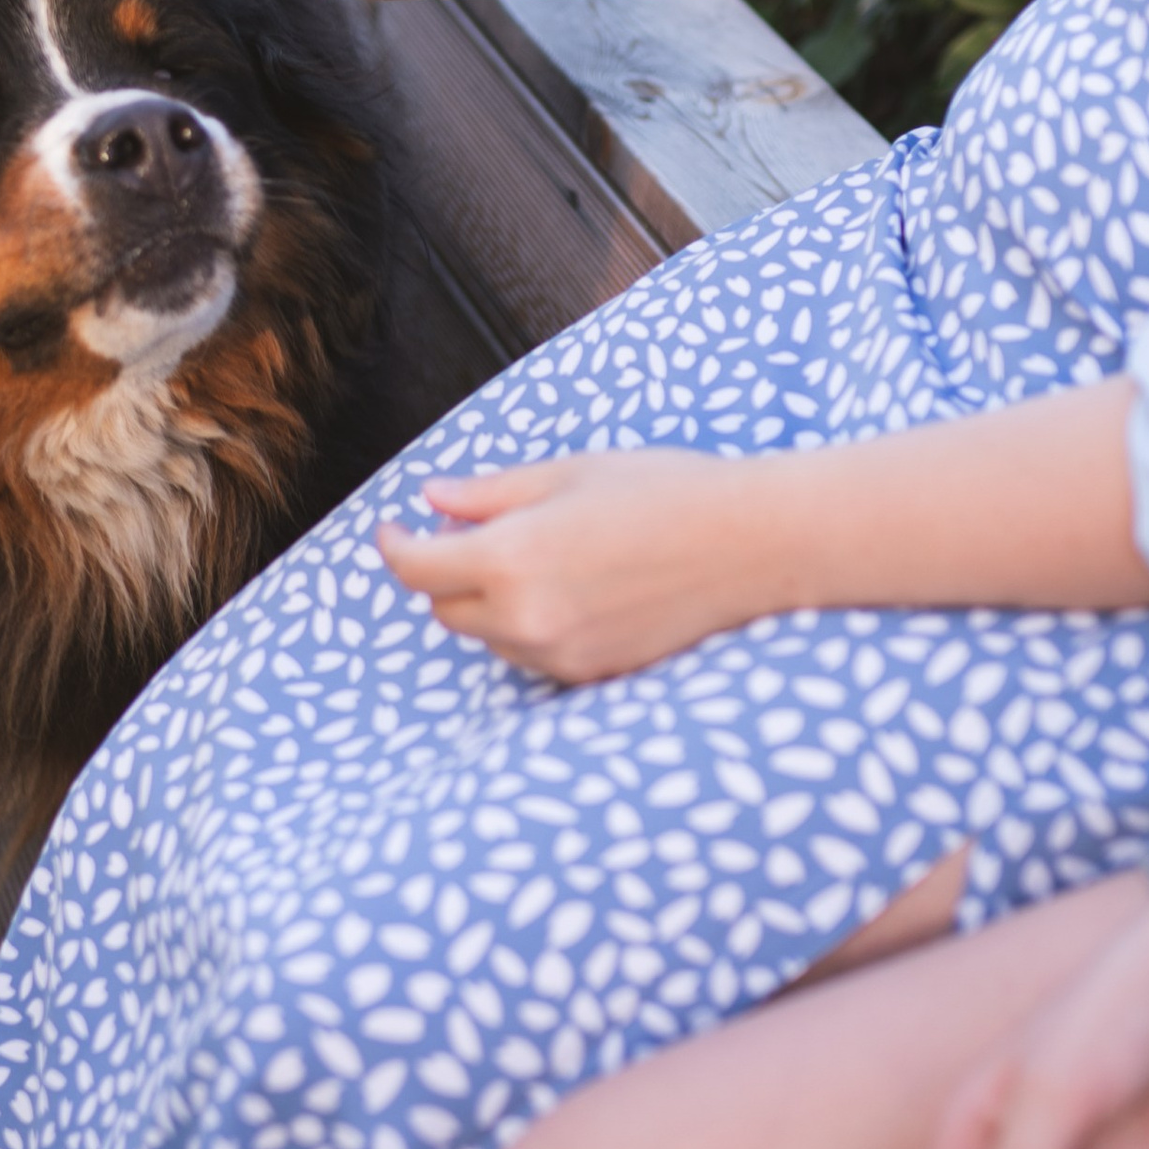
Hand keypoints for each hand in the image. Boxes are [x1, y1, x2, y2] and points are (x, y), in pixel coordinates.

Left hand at [376, 452, 782, 681]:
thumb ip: (490, 493)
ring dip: (489, 604)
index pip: (418, 569)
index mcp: (511, 559)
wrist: (755, 545)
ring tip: (537, 558)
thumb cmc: (666, 491)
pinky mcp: (593, 675)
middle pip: (446, 610)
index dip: (395, 546)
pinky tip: (571, 591)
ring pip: (490, 638)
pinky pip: (533, 657)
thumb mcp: (569, 474)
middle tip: (470, 534)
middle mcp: (527, 619)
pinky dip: (529, 629)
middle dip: (446, 573)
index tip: (394, 528)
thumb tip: (433, 500)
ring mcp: (561, 655)